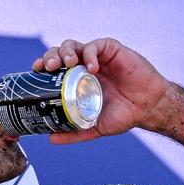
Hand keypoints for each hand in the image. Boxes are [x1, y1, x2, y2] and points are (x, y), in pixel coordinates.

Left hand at [32, 37, 172, 143]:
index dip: (44, 65)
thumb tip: (51, 139)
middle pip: (61, 53)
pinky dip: (90, 54)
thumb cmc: (123, 115)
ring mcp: (98, 57)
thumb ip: (75, 132)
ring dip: (66, 51)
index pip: (55, 68)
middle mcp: (85, 66)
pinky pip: (96, 46)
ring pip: (75, 45)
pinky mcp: (113, 50)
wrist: (148, 108)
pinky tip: (91, 67)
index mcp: (78, 80)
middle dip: (51, 56)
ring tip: (67, 63)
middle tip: (48, 67)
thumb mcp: (95, 126)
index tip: (35, 71)